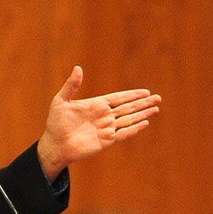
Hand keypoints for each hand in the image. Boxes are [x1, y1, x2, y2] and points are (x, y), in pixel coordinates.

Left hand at [37, 66, 160, 178]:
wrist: (54, 145)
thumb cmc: (56, 124)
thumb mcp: (61, 101)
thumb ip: (71, 85)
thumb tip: (78, 68)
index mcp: (96, 105)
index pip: (119, 98)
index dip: (132, 94)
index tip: (146, 92)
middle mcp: (104, 116)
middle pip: (128, 108)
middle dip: (143, 103)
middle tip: (158, 98)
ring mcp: (106, 129)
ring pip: (129, 119)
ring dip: (142, 114)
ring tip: (156, 109)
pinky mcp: (106, 141)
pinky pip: (123, 134)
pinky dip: (134, 129)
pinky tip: (145, 123)